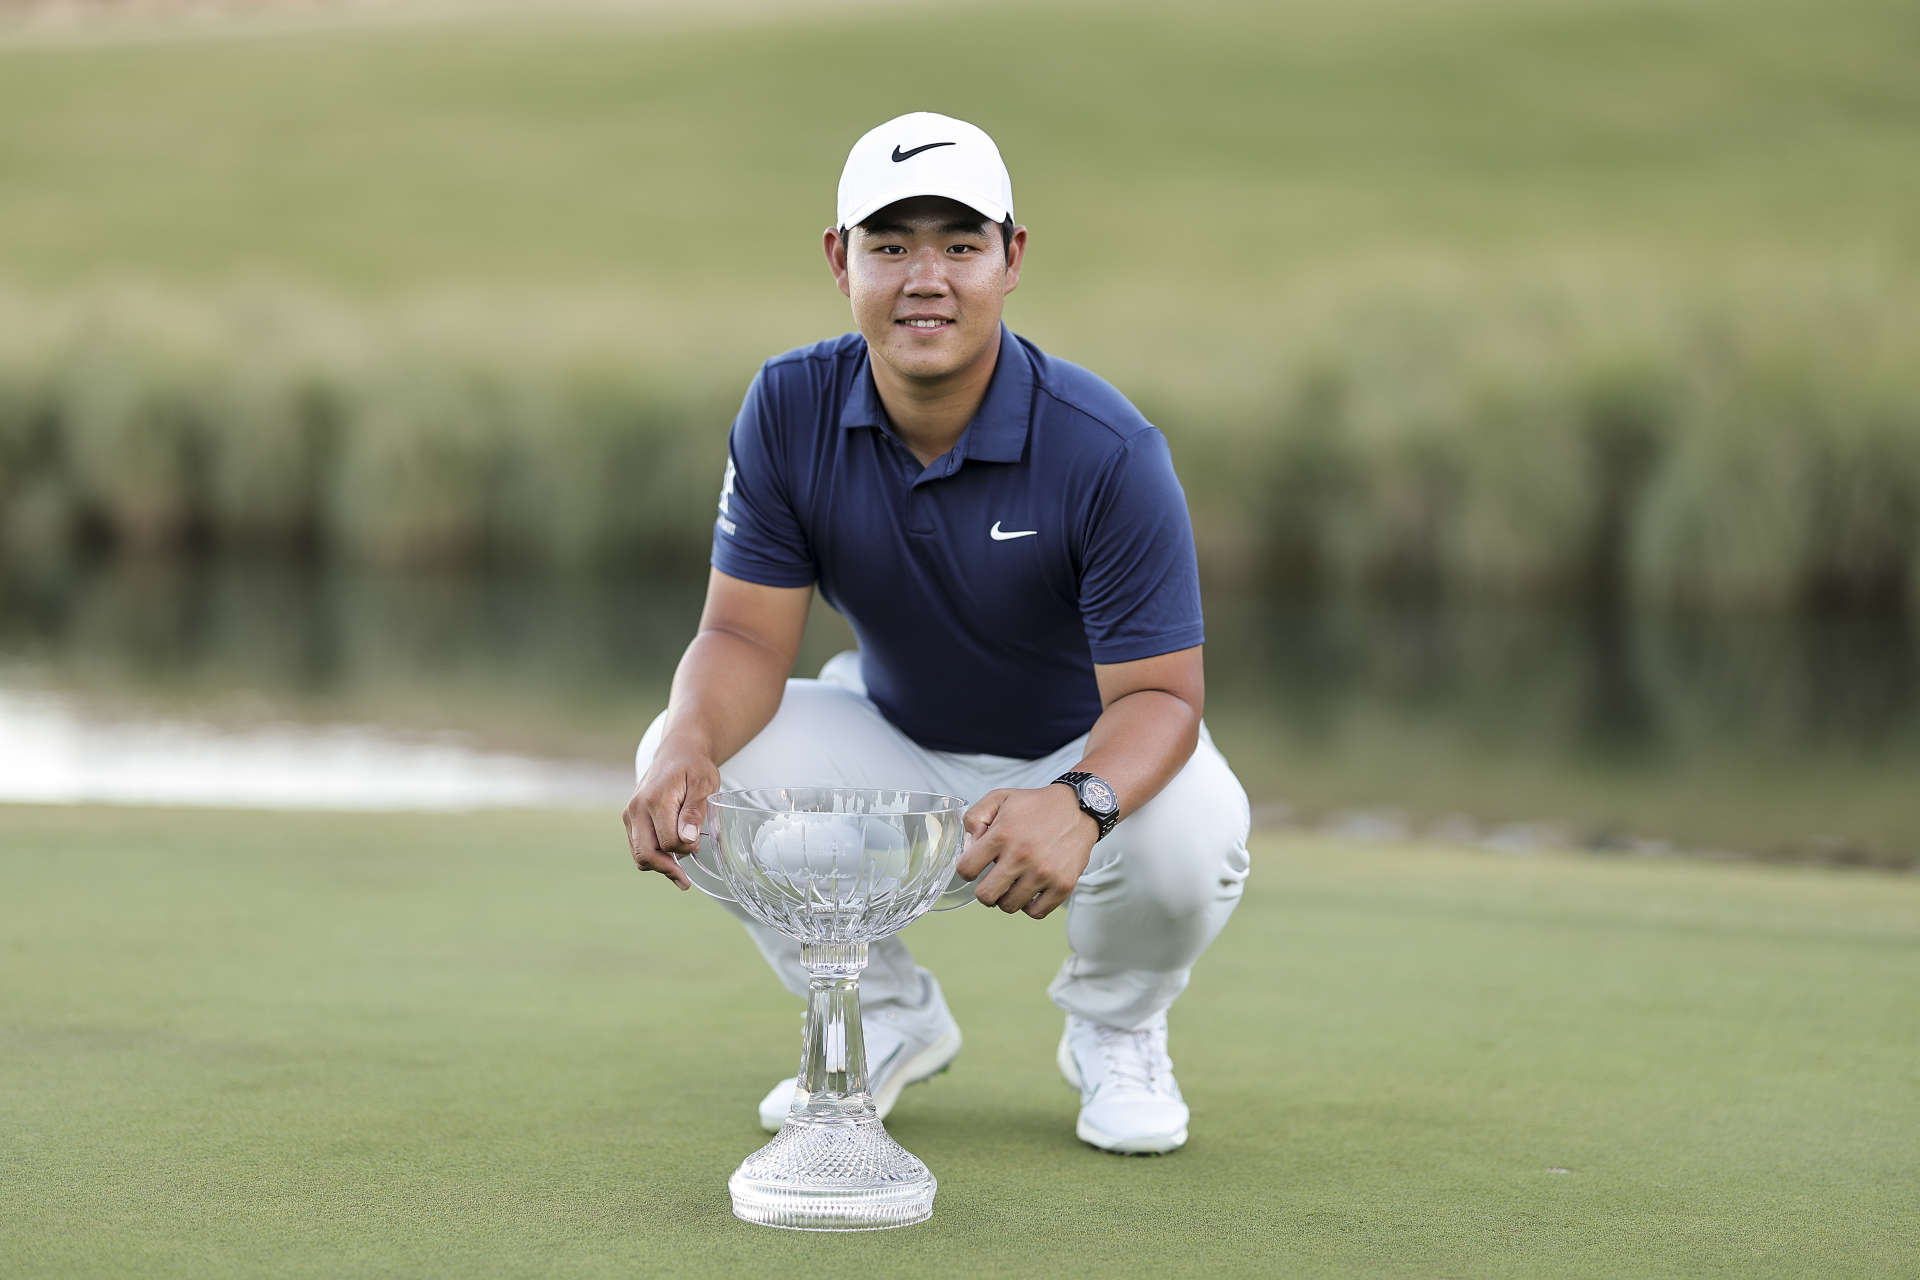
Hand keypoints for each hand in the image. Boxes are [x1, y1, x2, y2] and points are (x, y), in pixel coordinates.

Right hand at [623, 740, 720, 890]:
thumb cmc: (694, 767)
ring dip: (660, 865)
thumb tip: (687, 840)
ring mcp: (630, 815)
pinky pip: (638, 847)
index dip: (686, 850)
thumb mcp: (704, 784)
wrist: (677, 752)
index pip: (668, 842)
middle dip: (667, 869)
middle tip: (685, 881)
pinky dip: (654, 856)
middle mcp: (636, 809)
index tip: (698, 845)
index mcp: (655, 800)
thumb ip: (695, 812)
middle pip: (646, 855)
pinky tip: (671, 859)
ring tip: (680, 872)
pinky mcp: (630, 819)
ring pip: (639, 855)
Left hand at [956, 784, 1096, 918]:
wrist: (1078, 808)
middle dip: (984, 890)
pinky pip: (1036, 912)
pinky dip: (1029, 906)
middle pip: (985, 896)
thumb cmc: (1035, 806)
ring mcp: (1044, 873)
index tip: (976, 867)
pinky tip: (1030, 891)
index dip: (967, 870)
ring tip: (1014, 883)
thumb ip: (974, 818)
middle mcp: (1022, 856)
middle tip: (993, 880)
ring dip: (1007, 897)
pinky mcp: (1063, 885)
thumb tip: (969, 847)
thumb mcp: (999, 798)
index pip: (966, 869)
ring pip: (1009, 906)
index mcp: (1002, 835)